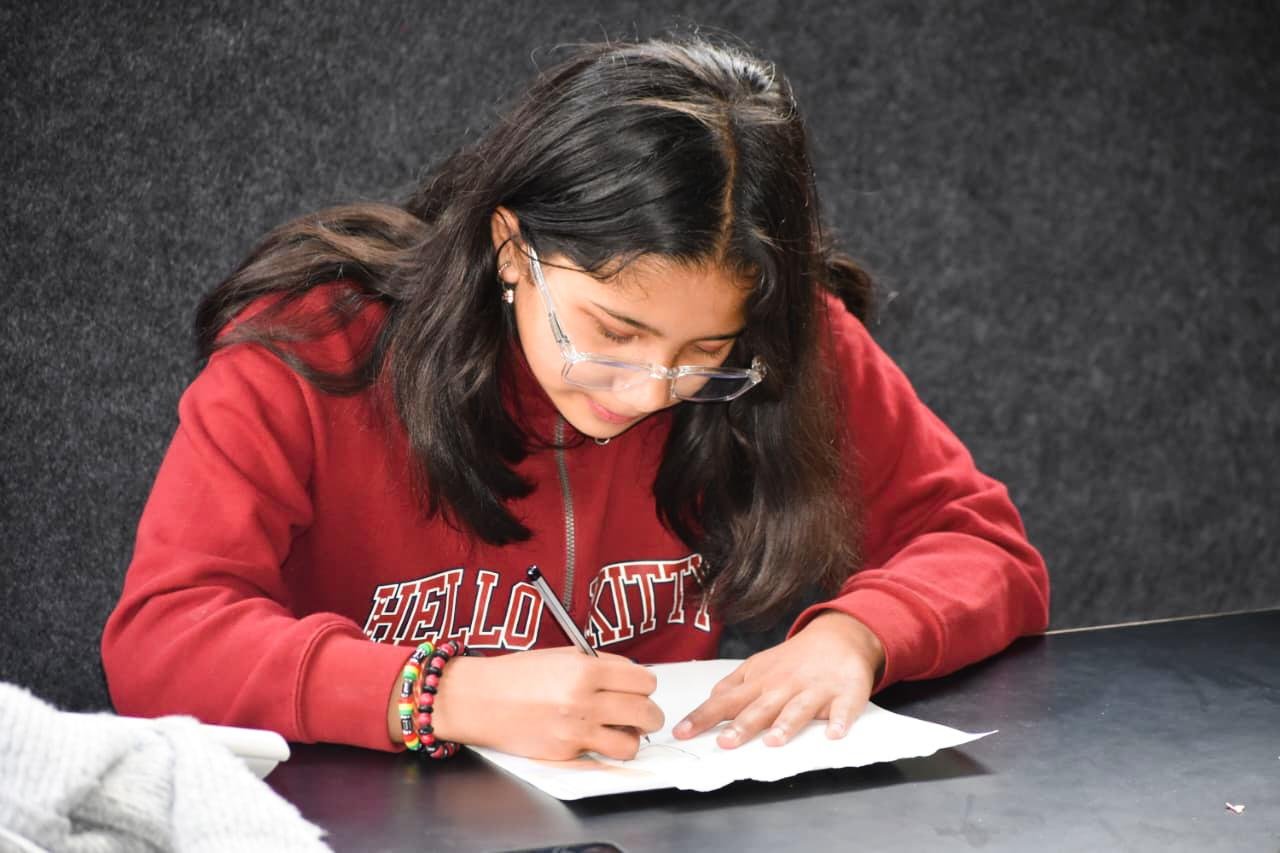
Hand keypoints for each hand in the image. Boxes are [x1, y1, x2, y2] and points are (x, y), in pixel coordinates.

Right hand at [388, 648, 662, 760]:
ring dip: (633, 736)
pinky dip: (607, 749)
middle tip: (642, 712)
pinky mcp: (565, 752)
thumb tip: (632, 677)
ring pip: (632, 741)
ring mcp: (575, 729)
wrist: (480, 699)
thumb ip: (600, 665)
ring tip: (623, 730)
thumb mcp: (563, 656)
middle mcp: (584, 700)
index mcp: (586, 669)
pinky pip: (603, 754)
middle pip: (645, 710)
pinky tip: (598, 738)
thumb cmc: (519, 675)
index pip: (643, 680)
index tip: (639, 687)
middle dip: (649, 713)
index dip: (645, 684)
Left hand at [673, 611, 884, 748]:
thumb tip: (707, 702)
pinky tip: (835, 734)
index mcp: (759, 682)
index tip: (681, 733)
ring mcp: (814, 690)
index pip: (725, 702)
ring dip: (786, 725)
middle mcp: (783, 686)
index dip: (703, 717)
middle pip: (760, 708)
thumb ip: (732, 687)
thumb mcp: (757, 668)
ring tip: (773, 742)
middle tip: (725, 743)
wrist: (837, 636)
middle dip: (742, 725)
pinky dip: (841, 721)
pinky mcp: (845, 693)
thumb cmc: (792, 660)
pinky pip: (843, 709)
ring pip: (798, 709)